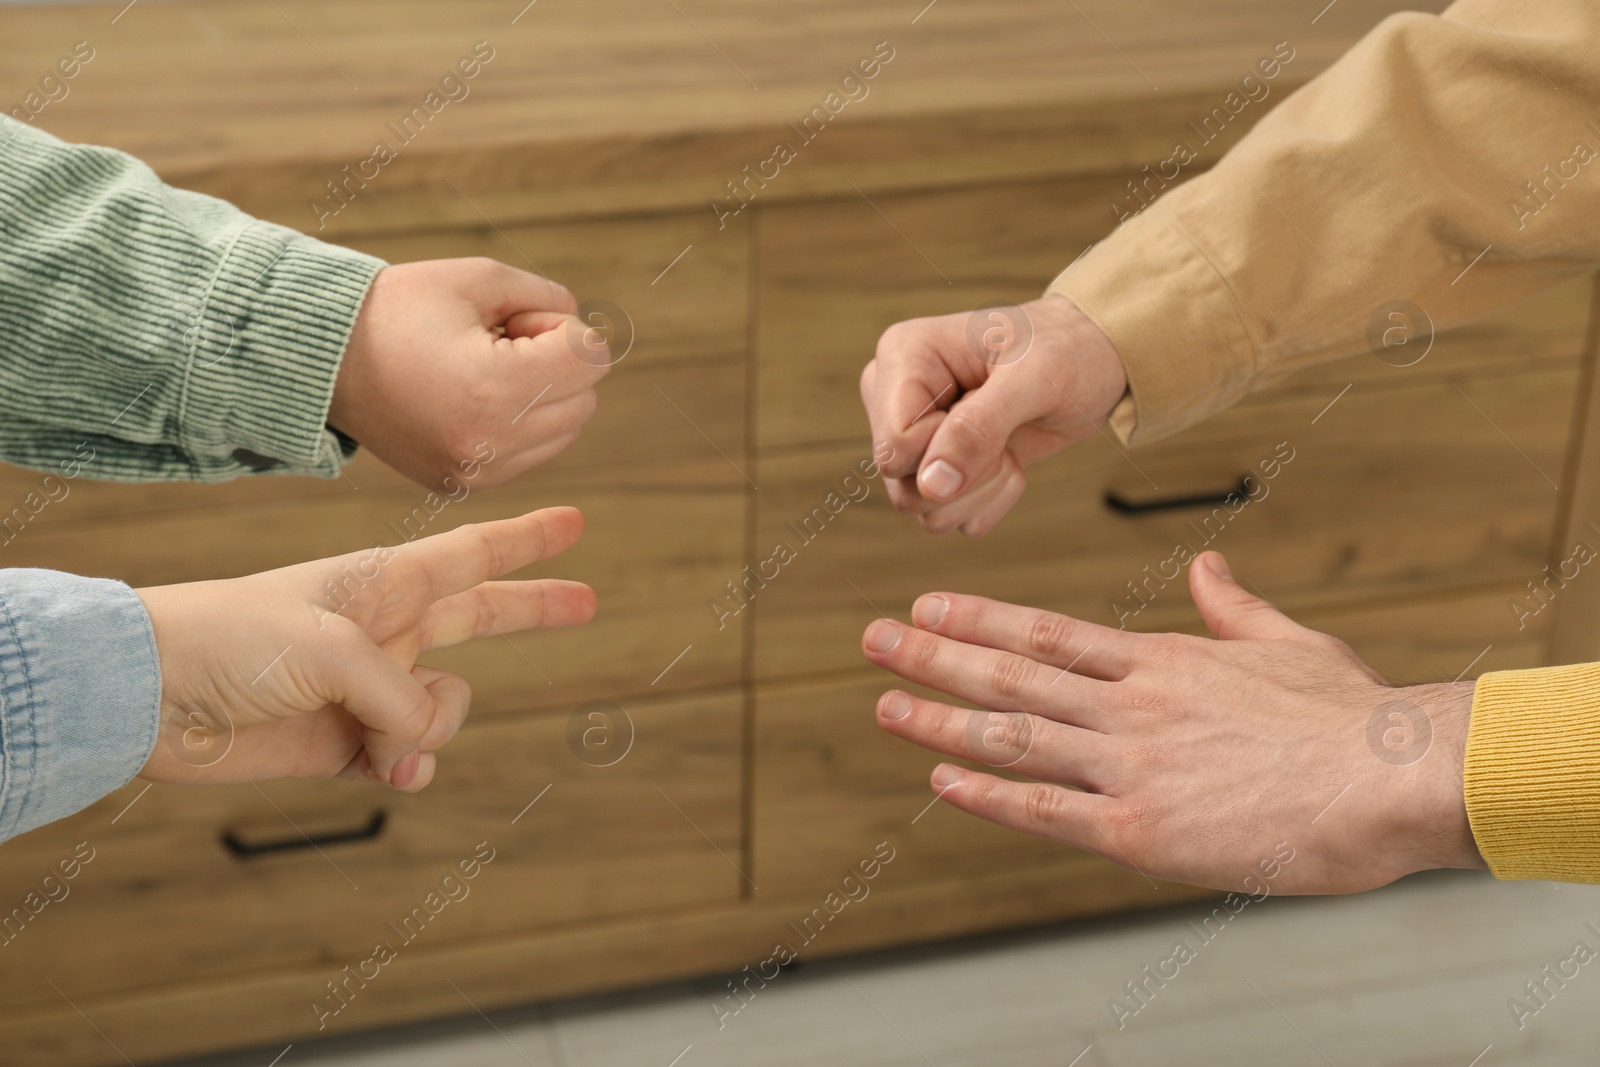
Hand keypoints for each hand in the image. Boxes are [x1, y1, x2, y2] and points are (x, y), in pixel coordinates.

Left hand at [137, 507, 593, 790]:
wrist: (152, 695)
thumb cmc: (233, 638)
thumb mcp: (335, 648)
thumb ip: (402, 695)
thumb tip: (421, 747)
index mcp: (384, 584)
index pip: (472, 555)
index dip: (526, 539)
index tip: (573, 520)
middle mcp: (387, 632)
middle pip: (483, 617)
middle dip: (535, 609)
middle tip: (588, 603)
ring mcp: (369, 689)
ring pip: (446, 712)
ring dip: (428, 732)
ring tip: (382, 743)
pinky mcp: (345, 745)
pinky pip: (410, 760)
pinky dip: (406, 769)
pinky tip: (383, 769)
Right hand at [330, 258, 610, 490]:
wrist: (322, 360)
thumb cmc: (399, 309)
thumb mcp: (478, 279)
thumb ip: (549, 298)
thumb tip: (588, 333)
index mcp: (495, 388)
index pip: (591, 359)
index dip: (563, 327)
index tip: (515, 320)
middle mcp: (490, 443)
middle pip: (585, 399)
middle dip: (556, 364)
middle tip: (498, 341)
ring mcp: (477, 472)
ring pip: (565, 430)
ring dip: (543, 396)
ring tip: (482, 370)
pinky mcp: (464, 486)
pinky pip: (531, 454)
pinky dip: (520, 424)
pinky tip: (471, 398)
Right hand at [860, 293, 1126, 535]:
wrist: (1093, 360)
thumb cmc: (1065, 350)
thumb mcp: (1034, 378)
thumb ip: (979, 427)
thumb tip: (931, 486)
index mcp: (902, 356)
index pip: (895, 445)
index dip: (946, 452)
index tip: (991, 418)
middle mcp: (894, 398)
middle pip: (900, 486)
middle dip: (967, 476)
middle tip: (1004, 435)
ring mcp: (914, 436)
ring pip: (922, 510)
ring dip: (980, 490)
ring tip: (1008, 445)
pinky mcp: (937, 467)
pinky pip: (949, 517)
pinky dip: (989, 499)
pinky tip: (1008, 458)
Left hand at [861, 551, 1484, 894]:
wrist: (1391, 780)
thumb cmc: (1352, 719)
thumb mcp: (1290, 643)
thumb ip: (1234, 607)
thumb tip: (1209, 565)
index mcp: (1162, 663)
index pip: (1048, 633)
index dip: (979, 620)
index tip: (928, 607)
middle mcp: (1131, 707)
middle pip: (1012, 673)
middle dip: (935, 656)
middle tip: (875, 640)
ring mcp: (1130, 766)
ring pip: (1014, 734)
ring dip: (941, 718)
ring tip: (886, 704)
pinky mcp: (1142, 831)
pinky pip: (1046, 809)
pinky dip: (988, 793)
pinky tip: (942, 779)